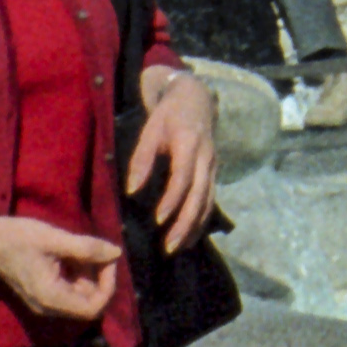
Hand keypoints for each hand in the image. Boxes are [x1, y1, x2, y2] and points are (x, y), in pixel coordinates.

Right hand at [0, 208, 124, 321]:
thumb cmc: (18, 238)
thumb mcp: (55, 239)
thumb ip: (87, 248)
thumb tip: (116, 253)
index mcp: (52, 298)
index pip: (93, 309)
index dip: (108, 287)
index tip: (109, 260)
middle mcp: (49, 307)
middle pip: (88, 302)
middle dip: (99, 277)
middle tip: (97, 250)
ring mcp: (44, 302)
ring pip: (80, 295)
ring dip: (88, 273)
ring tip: (81, 248)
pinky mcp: (42, 294)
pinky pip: (68, 289)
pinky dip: (76, 273)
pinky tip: (71, 253)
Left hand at [127, 66, 219, 243]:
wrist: (197, 99)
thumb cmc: (169, 114)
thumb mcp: (151, 129)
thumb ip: (142, 159)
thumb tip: (132, 190)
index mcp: (189, 143)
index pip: (184, 176)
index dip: (172, 199)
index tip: (158, 220)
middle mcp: (207, 157)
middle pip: (200, 194)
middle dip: (185, 222)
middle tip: (169, 246)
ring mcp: (214, 166)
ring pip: (208, 200)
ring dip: (194, 226)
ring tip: (177, 248)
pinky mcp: (214, 173)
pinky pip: (210, 200)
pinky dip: (201, 220)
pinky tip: (189, 237)